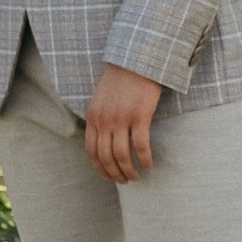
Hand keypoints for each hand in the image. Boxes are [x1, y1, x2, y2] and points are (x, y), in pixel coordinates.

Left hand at [83, 63, 161, 184]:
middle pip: (105, 157)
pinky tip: (149, 165)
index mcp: (92, 117)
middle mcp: (104, 120)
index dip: (99, 168)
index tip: (109, 177)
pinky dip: (144, 159)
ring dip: (129, 170)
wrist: (136, 60)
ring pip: (121, 155)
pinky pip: (140, 146)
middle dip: (114, 173)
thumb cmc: (121, 80)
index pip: (91, 151)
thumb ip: (99, 118)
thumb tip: (104, 140)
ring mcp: (120, 119)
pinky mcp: (139, 116)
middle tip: (125, 181)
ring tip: (137, 177)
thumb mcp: (101, 99)